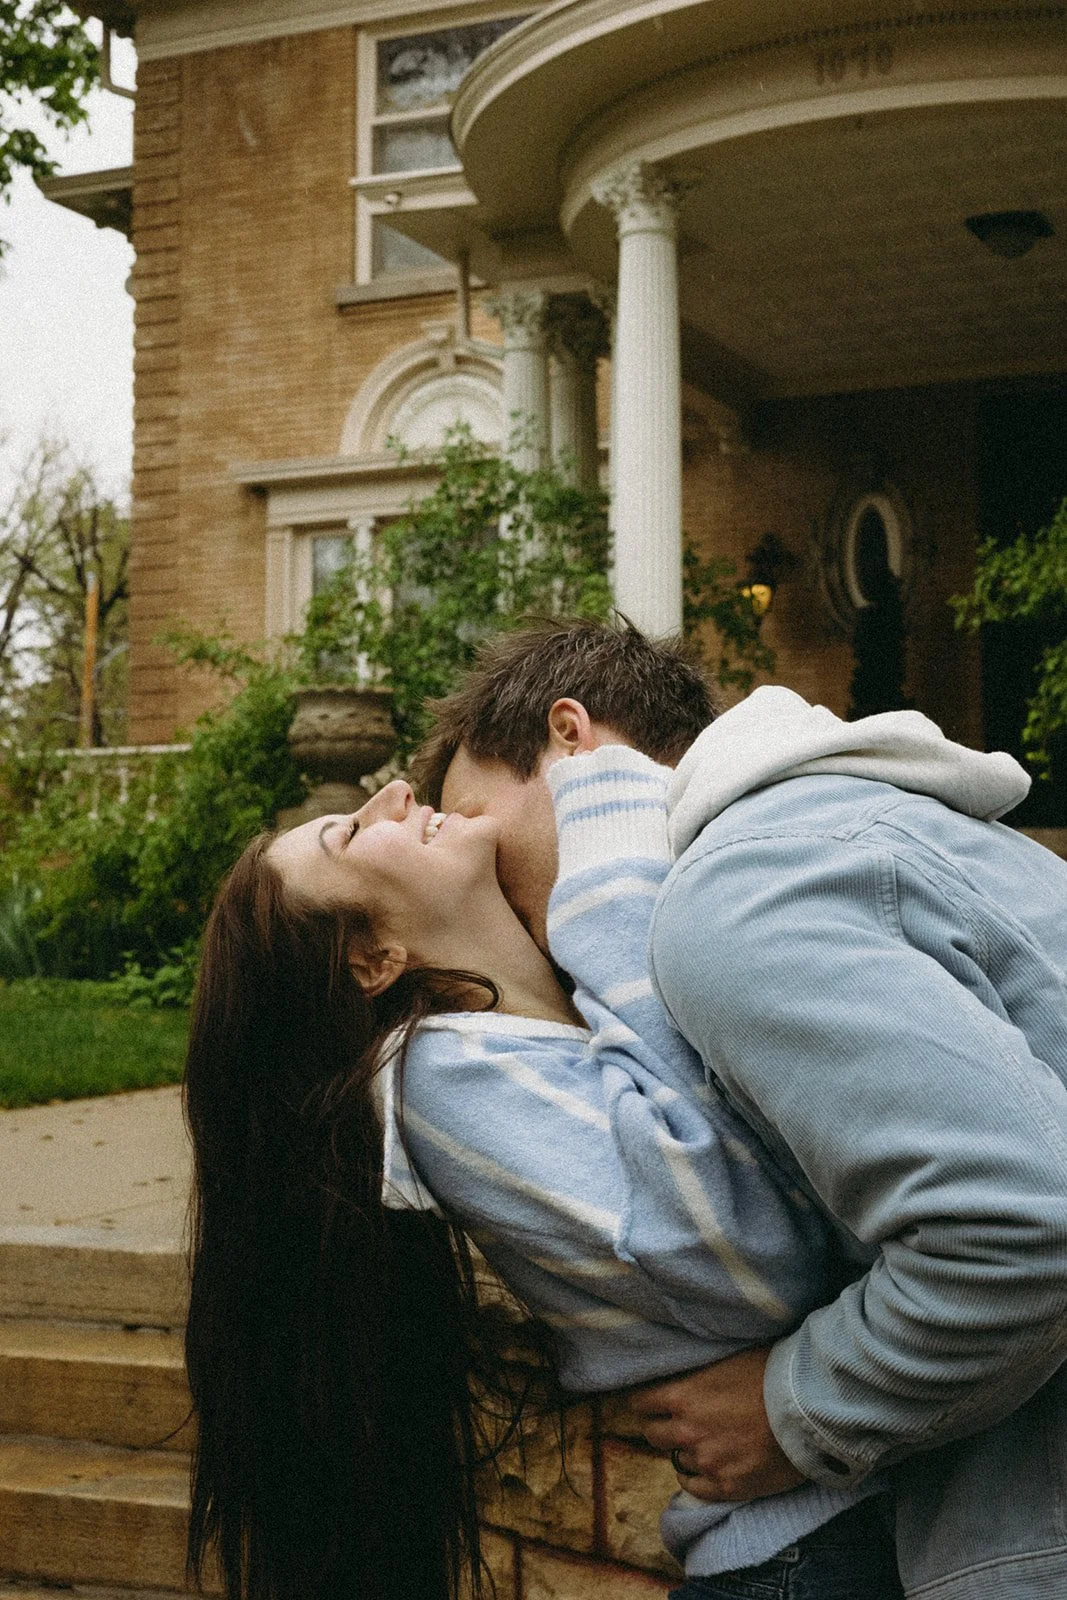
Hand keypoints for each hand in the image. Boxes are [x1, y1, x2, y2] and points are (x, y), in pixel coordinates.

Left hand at [628, 1347, 807, 1501]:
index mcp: (683, 1395)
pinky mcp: (727, 1487)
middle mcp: (687, 1431)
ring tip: (703, 1440)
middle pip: (652, 1434)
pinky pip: (694, 1488)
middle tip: (673, 1421)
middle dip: (660, 1425)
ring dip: (685, 1449)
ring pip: (676, 1458)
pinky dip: (694, 1478)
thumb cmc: (772, 1373)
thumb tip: (683, 1368)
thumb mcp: (726, 1358)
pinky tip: (703, 1468)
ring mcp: (707, 1462)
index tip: (651, 1401)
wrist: (808, 1410)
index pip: (641, 1402)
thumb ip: (698, 1370)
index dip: (646, 1401)